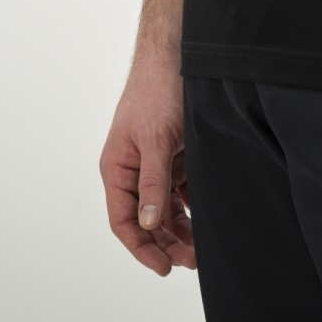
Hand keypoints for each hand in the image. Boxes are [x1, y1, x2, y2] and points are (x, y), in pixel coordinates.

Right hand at [99, 55, 196, 276]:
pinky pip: (179, 191)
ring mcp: (154, 163)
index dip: (141, 247)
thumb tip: (149, 224)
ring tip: (200, 248)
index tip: (164, 267)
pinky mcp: (174, 155)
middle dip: (166, 243)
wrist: (178, 54)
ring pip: (164, 208)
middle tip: (191, 260)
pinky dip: (190, 207)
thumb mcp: (156, 139)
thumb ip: (152, 182)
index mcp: (117, 168)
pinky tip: (204, 219)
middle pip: (146, 219)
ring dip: (180, 229)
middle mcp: (132, 170)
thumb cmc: (157, 91)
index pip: (123, 220)